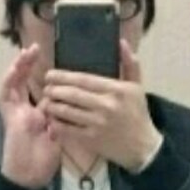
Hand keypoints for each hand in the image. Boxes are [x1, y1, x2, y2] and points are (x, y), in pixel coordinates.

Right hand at [0, 44, 61, 189]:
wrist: (28, 176)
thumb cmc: (44, 162)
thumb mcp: (59, 137)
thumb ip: (61, 120)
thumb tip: (67, 105)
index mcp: (40, 115)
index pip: (45, 91)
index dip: (49, 79)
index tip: (59, 66)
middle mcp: (27, 110)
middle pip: (26, 82)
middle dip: (31, 66)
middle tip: (38, 49)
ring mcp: (16, 112)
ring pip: (14, 83)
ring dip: (19, 66)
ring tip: (27, 52)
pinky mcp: (7, 115)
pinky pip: (5, 94)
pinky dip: (9, 80)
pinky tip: (14, 68)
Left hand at [41, 40, 161, 171]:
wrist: (144, 147)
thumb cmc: (138, 115)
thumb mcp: (137, 87)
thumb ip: (129, 64)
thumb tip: (122, 42)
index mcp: (115, 89)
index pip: (83, 79)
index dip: (63, 76)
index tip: (50, 75)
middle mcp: (105, 105)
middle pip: (72, 94)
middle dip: (54, 90)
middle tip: (46, 88)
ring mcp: (98, 123)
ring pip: (68, 112)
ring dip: (53, 106)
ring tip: (45, 103)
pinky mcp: (93, 140)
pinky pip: (69, 130)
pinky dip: (58, 125)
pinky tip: (52, 120)